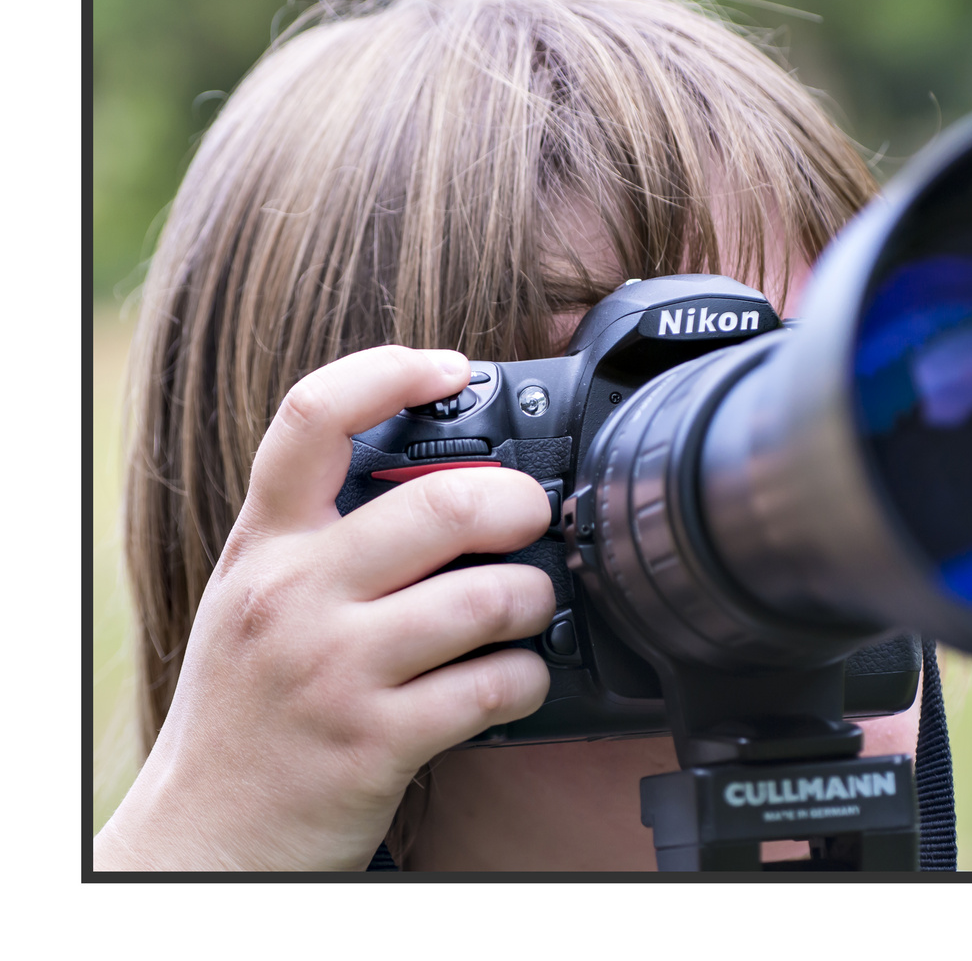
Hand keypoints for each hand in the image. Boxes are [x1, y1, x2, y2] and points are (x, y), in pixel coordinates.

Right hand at [94, 346, 555, 870]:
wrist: (205, 835)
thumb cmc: (247, 709)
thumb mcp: (255, 599)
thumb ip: (322, 537)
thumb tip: (441, 483)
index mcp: (264, 546)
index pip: (313, 418)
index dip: (391, 372)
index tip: (452, 366)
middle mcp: (295, 595)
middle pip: (442, 504)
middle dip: (519, 503)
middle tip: (533, 516)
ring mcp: (335, 668)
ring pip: (487, 596)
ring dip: (535, 598)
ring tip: (530, 608)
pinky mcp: (377, 740)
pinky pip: (493, 685)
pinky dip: (528, 677)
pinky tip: (517, 678)